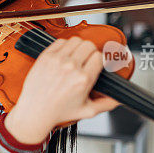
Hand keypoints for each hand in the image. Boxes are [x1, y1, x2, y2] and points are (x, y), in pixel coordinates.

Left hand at [5, 36, 119, 142]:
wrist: (35, 111)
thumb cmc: (58, 112)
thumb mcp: (87, 111)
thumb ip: (106, 104)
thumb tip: (119, 99)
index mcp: (83, 79)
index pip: (99, 57)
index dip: (100, 60)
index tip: (98, 64)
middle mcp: (70, 67)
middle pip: (89, 46)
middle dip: (91, 52)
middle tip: (87, 61)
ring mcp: (57, 60)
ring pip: (76, 40)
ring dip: (78, 47)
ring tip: (76, 57)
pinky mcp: (45, 57)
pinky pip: (60, 41)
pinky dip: (65, 46)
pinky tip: (64, 56)